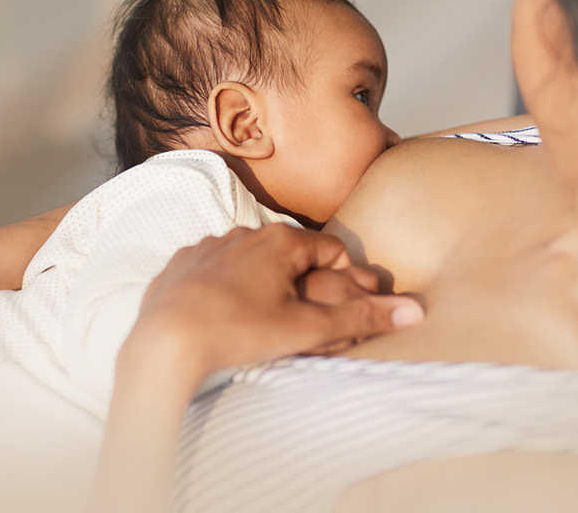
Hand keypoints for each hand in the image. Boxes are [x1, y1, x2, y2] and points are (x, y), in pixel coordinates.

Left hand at [126, 223, 422, 379]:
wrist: (163, 345)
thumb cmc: (236, 333)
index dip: (342, 279)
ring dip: (264, 284)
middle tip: (302, 322)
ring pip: (250, 261)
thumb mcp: (306, 329)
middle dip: (303, 283)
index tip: (338, 309)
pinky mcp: (180, 265)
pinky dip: (225, 290)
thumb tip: (413, 312)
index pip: (330, 249)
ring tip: (262, 322)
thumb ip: (360, 318)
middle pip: (290, 254)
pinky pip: (213, 271)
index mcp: (278, 240)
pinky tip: (224, 317)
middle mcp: (242, 232)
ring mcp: (207, 246)